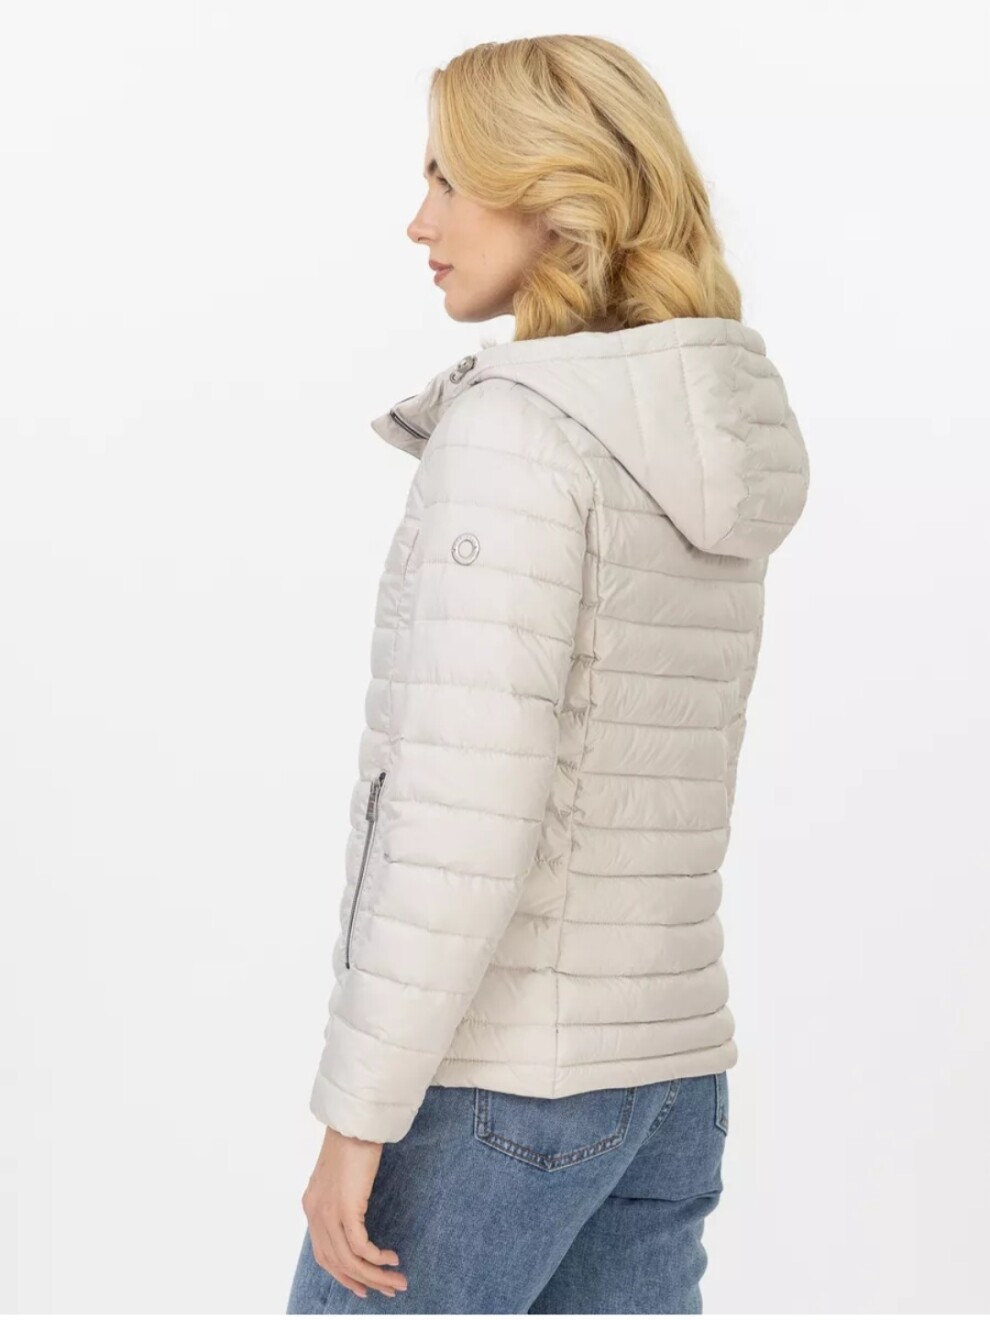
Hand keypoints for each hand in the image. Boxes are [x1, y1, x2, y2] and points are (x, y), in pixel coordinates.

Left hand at [301, 1125, 408, 1299]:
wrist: (355, 1122)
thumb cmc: (353, 1142)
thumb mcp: (340, 1176)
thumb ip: (340, 1198)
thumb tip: (355, 1217)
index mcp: (312, 1207)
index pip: (324, 1255)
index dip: (343, 1275)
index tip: (363, 1286)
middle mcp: (316, 1214)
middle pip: (337, 1264)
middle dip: (364, 1281)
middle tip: (388, 1290)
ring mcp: (328, 1213)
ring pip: (350, 1260)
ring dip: (375, 1275)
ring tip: (398, 1280)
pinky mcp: (345, 1209)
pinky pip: (360, 1247)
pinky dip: (376, 1258)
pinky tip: (391, 1258)